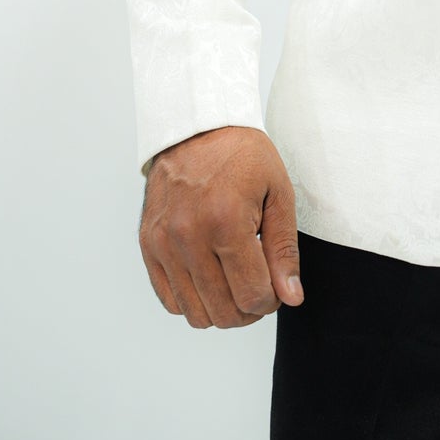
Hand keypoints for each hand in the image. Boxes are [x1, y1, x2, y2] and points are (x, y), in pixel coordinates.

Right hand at [139, 125, 303, 327]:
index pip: (252, 296)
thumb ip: (284, 249)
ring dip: (221, 309)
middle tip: (259, 286)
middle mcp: (189, 236)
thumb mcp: (278, 192)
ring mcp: (164, 243)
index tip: (277, 287)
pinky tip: (210, 277)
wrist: (196, 126)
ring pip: (195, 314)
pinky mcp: (149, 245)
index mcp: (226, 221)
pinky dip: (193, 300)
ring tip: (235, 282)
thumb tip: (291, 297)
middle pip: (224, 312)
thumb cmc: (242, 155)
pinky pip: (169, 300)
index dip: (271, 301)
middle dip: (249, 310)